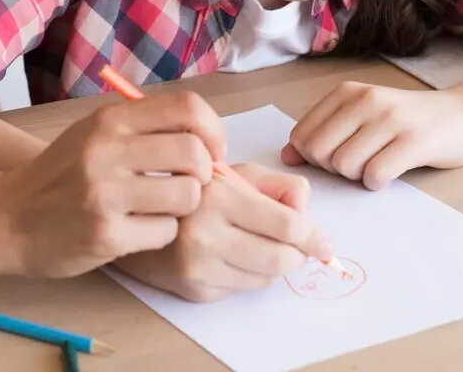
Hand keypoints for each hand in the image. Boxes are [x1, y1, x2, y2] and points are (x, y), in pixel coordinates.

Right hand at [0, 90, 224, 278]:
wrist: (5, 218)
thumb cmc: (59, 176)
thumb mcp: (93, 134)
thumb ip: (143, 129)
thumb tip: (207, 140)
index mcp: (109, 120)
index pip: (187, 108)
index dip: (212, 130)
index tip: (210, 151)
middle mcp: (107, 150)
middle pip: (194, 152)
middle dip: (203, 174)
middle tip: (189, 186)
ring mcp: (105, 194)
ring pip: (187, 196)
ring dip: (184, 208)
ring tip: (161, 210)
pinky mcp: (105, 235)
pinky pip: (165, 233)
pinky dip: (160, 235)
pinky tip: (137, 232)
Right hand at [113, 162, 332, 302]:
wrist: (138, 217)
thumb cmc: (195, 190)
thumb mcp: (235, 172)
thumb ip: (277, 186)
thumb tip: (306, 217)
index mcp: (219, 197)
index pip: (287, 226)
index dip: (314, 237)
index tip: (325, 243)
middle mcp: (205, 234)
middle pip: (281, 260)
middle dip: (298, 254)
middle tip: (298, 245)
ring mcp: (198, 267)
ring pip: (265, 279)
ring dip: (273, 265)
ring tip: (256, 243)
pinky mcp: (194, 290)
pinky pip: (242, 289)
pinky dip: (248, 275)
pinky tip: (230, 256)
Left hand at [282, 82, 462, 189]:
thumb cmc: (405, 120)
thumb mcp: (360, 116)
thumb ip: (323, 132)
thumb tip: (286, 156)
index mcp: (346, 92)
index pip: (302, 136)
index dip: (313, 158)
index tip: (336, 157)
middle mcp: (366, 100)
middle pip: (319, 153)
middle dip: (333, 169)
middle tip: (357, 164)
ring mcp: (390, 119)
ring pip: (344, 165)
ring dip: (356, 177)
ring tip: (375, 166)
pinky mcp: (414, 141)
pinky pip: (375, 175)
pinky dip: (376, 182)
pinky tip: (389, 173)